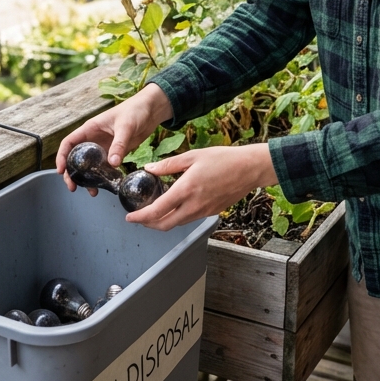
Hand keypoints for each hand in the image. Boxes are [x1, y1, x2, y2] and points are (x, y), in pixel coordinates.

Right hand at [55, 83, 173, 192]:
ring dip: (88, 178)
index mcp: (90, 129)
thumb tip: (112, 164)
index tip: (61, 170)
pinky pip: (105, 167)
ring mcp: (104, 147)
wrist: (151, 110)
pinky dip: (103, 177)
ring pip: (90, 165)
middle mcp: (94, 139)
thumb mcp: (126, 127)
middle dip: (72, 173)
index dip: (62, 156)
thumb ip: (119, 145)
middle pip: (76, 157)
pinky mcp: (115, 153)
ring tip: (91, 192)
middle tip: (73, 187)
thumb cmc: (136, 110)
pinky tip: (106, 186)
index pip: (69, 143)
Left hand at [125, 144, 277, 230]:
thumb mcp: (192, 156)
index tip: (130, 217)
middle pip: (165, 225)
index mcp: (186, 189)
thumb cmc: (223, 159)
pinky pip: (189, 219)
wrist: (249, 169)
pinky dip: (177, 217)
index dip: (140, 217)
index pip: (157, 211)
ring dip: (162, 222)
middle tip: (138, 218)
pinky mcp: (211, 212)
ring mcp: (203, 211)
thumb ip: (168, 165)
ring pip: (177, 223)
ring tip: (153, 212)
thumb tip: (149, 168)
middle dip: (148, 224)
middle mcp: (194, 205)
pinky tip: (175, 206)